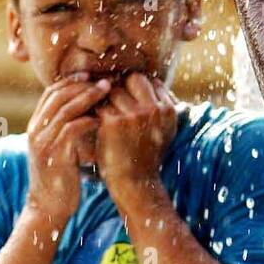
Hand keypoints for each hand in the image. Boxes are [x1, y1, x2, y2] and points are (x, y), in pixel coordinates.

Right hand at [25, 74, 110, 226]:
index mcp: (36, 126)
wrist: (48, 206)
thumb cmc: (61, 176)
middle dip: (82, 84)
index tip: (91, 75)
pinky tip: (103, 118)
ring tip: (107, 91)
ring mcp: (43, 143)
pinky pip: (72, 129)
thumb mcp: (60, 147)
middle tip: (105, 80)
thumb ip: (67, 127)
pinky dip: (88, 120)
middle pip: (58, 96)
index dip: (71, 81)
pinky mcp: (55, 156)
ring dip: (88, 97)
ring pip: (65, 109)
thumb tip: (89, 108)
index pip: (51, 93)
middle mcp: (35, 131)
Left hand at [95, 73, 178, 211]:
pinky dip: (96, 113)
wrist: (135, 184)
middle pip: (134, 79)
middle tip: (113, 101)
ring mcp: (135, 114)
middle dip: (122, 88)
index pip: (151, 81)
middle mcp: (155, 109)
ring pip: (113, 91)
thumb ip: (161, 107)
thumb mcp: (164, 131)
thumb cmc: (147, 157)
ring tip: (102, 114)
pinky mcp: (114, 121)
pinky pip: (100, 105)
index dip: (137, 89)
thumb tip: (153, 81)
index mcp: (169, 110)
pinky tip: (94, 123)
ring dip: (106, 101)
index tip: (128, 99)